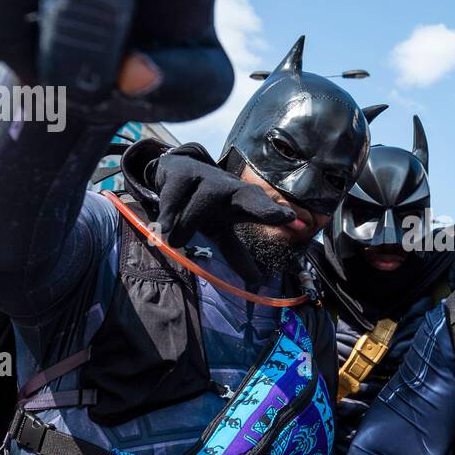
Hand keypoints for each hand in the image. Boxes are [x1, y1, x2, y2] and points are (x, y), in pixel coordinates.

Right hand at [150, 149, 292, 246]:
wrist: (174, 171)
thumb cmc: (204, 204)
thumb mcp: (221, 228)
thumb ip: (236, 252)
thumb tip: (257, 282)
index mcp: (242, 202)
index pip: (262, 210)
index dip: (274, 214)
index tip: (291, 219)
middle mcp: (230, 188)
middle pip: (250, 198)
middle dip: (264, 208)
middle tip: (278, 216)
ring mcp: (207, 178)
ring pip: (201, 207)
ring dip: (187, 226)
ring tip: (176, 241)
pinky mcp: (182, 174)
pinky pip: (174, 200)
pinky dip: (167, 216)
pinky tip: (163, 226)